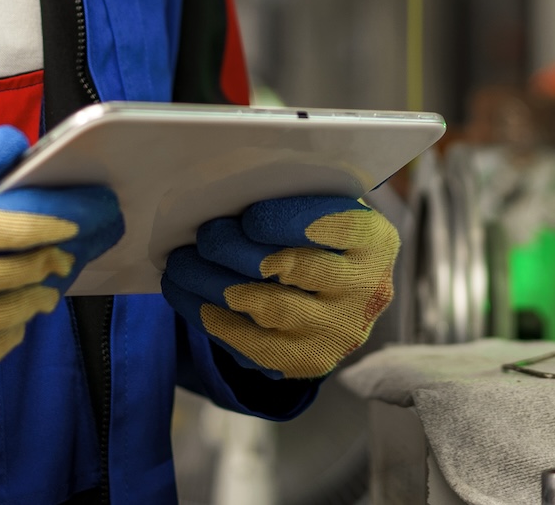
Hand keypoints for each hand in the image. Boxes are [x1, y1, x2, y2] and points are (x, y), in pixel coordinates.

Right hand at [0, 126, 121, 391]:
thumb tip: (2, 150)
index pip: (17, 227)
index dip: (52, 225)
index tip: (69, 224)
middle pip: (23, 271)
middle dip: (49, 259)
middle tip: (59, 254)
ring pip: (14, 313)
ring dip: (36, 297)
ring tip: (44, 287)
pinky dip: (9, 335)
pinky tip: (9, 322)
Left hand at [162, 196, 398, 380]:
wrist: (340, 293)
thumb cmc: (320, 234)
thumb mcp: (323, 205)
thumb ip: (290, 194)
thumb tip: (223, 192)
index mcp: (375, 240)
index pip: (335, 225)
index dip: (285, 221)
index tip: (246, 217)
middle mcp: (366, 290)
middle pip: (292, 268)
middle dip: (235, 250)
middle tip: (202, 235)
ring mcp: (338, 333)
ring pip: (266, 308)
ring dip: (212, 283)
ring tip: (180, 263)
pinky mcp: (307, 362)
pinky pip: (251, 344)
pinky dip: (210, 316)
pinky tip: (184, 293)